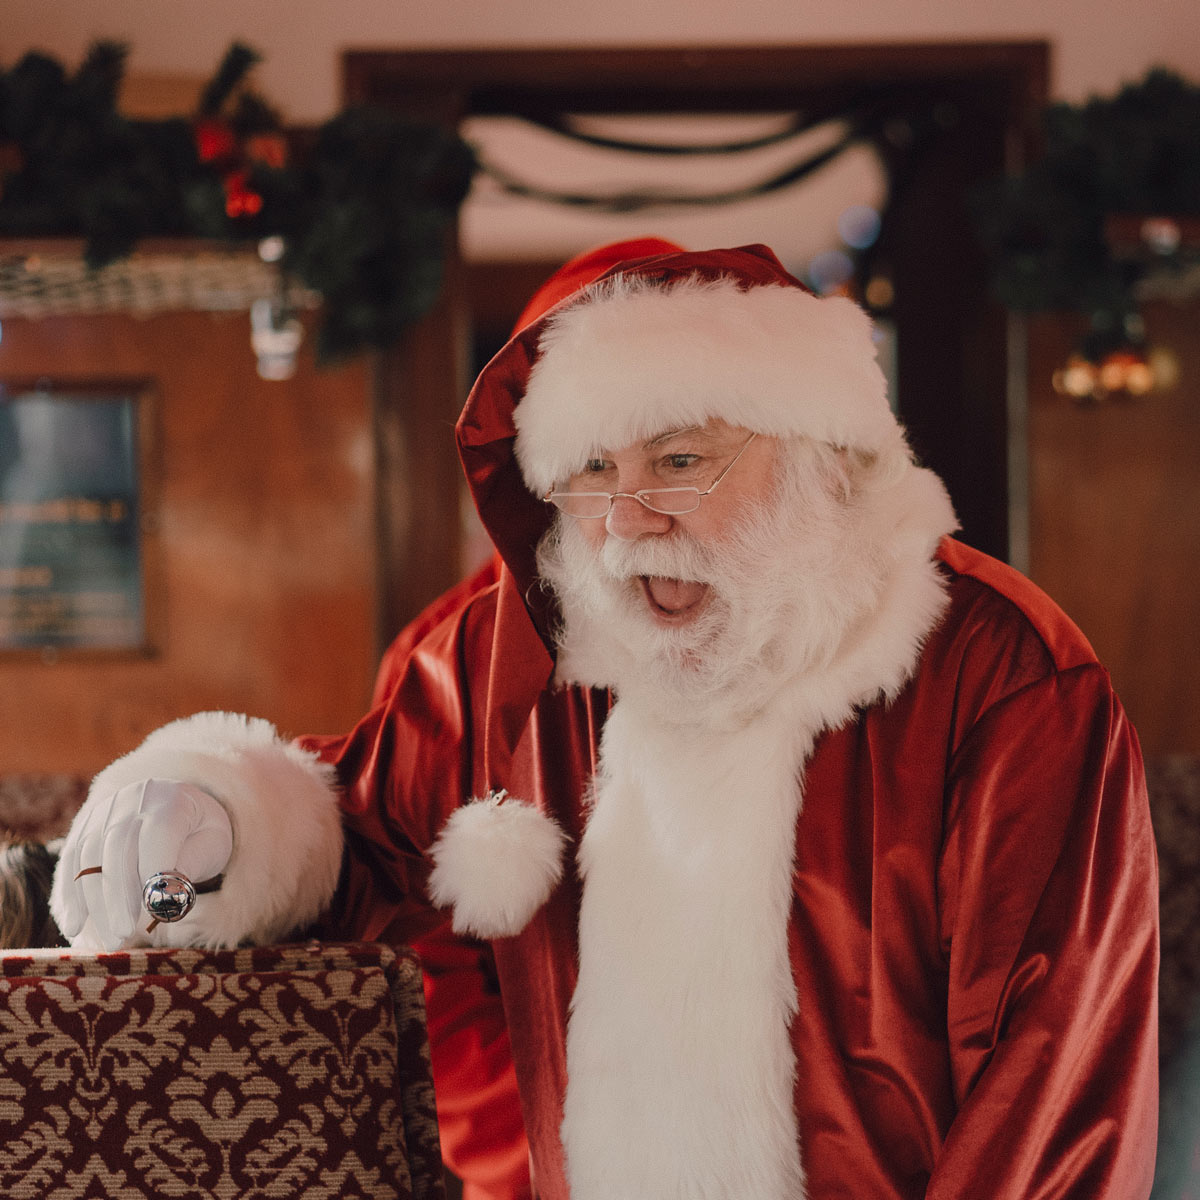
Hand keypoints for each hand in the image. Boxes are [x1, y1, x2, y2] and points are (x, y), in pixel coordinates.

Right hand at [54, 779, 233, 949]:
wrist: (176, 805)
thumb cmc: (199, 832)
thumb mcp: (211, 844)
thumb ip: (191, 864)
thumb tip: (166, 897)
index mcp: (172, 799)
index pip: (159, 831)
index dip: (154, 871)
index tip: (155, 910)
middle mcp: (132, 799)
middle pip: (117, 847)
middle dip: (118, 897)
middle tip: (123, 935)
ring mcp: (103, 812)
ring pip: (88, 858)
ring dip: (95, 903)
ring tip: (109, 940)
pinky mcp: (82, 828)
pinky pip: (69, 862)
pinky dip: (70, 896)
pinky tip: (75, 926)